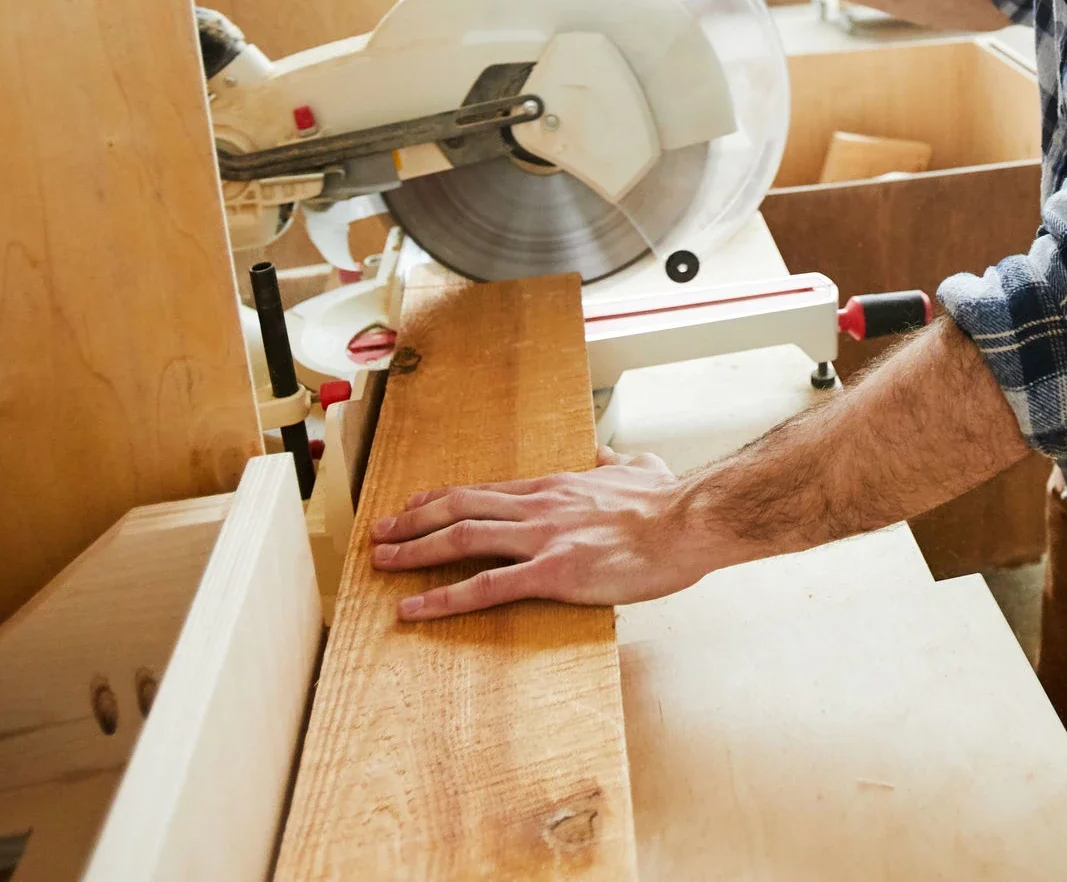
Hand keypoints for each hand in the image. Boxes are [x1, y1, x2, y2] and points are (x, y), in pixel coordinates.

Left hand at [370, 447, 722, 620]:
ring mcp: (541, 538)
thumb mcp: (638, 467)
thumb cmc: (668, 500)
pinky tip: (414, 611)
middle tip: (379, 533)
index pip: (483, 489)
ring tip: (381, 563)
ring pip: (461, 540)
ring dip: (414, 552)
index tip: (414, 505)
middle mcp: (537, 506)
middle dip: (412, 521)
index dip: (442, 498)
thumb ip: (616, 461)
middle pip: (459, 508)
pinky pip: (486, 588)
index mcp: (554, 486)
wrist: (687, 520)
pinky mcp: (553, 574)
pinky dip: (442, 599)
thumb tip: (608, 454)